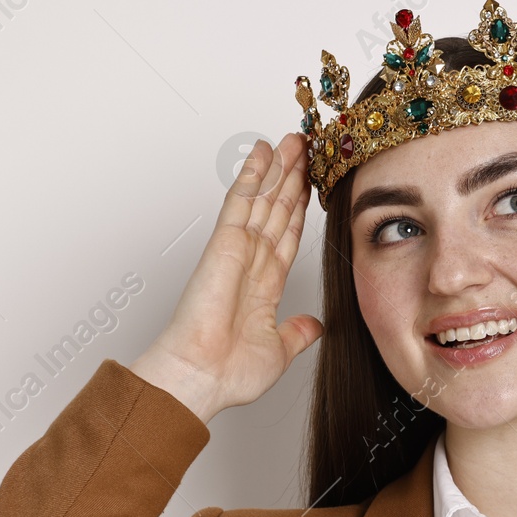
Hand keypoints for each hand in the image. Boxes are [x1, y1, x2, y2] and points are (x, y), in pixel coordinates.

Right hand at [130, 133, 322, 423]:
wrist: (201, 377)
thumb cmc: (228, 372)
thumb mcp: (279, 350)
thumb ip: (297, 333)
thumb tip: (315, 326)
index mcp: (265, 284)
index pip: (287, 235)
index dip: (300, 208)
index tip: (311, 184)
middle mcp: (251, 261)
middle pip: (278, 209)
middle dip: (293, 178)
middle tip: (306, 147)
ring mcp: (238, 249)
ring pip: (263, 198)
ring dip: (278, 167)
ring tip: (293, 139)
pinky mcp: (224, 243)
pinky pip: (241, 201)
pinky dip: (252, 174)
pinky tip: (262, 152)